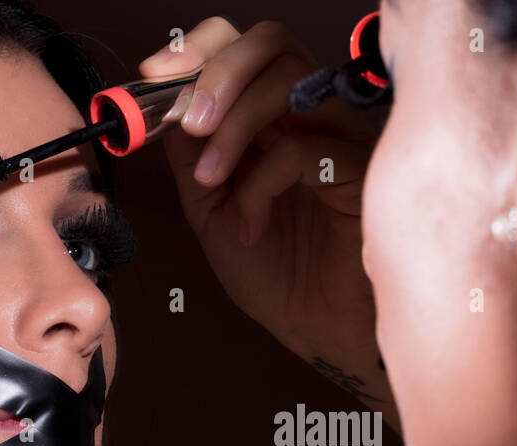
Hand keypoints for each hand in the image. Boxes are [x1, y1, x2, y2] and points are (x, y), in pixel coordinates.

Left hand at [139, 19, 389, 409]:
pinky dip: (261, 182)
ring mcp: (341, 139)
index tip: (154, 76)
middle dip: (218, 72)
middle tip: (188, 121)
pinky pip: (305, 148)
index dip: (200, 49)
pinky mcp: (361, 174)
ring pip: (291, 79)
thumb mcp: (210, 208)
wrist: (314, 332)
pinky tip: (252, 226)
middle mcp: (312, 117)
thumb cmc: (277, 275)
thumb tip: (161, 101)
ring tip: (210, 179)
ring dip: (235, 122)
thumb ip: (191, 152)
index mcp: (277, 118)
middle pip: (272, 42)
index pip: (247, 46)